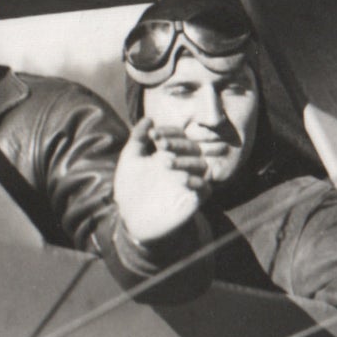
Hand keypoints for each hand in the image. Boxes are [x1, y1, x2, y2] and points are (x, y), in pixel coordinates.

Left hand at [114, 118, 208, 242]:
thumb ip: (138, 139)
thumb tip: (148, 119)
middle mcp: (182, 164)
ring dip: (186, 161)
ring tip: (166, 163)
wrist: (130, 217)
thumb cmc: (131, 187)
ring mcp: (190, 181)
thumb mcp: (130, 160)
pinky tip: (182, 180)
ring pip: (201, 165)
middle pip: (191, 147)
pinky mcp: (194, 200)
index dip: (168, 132)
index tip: (153, 135)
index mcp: (169, 152)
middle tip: (160, 146)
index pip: (178, 135)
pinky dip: (197, 182)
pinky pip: (205, 188)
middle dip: (177, 144)